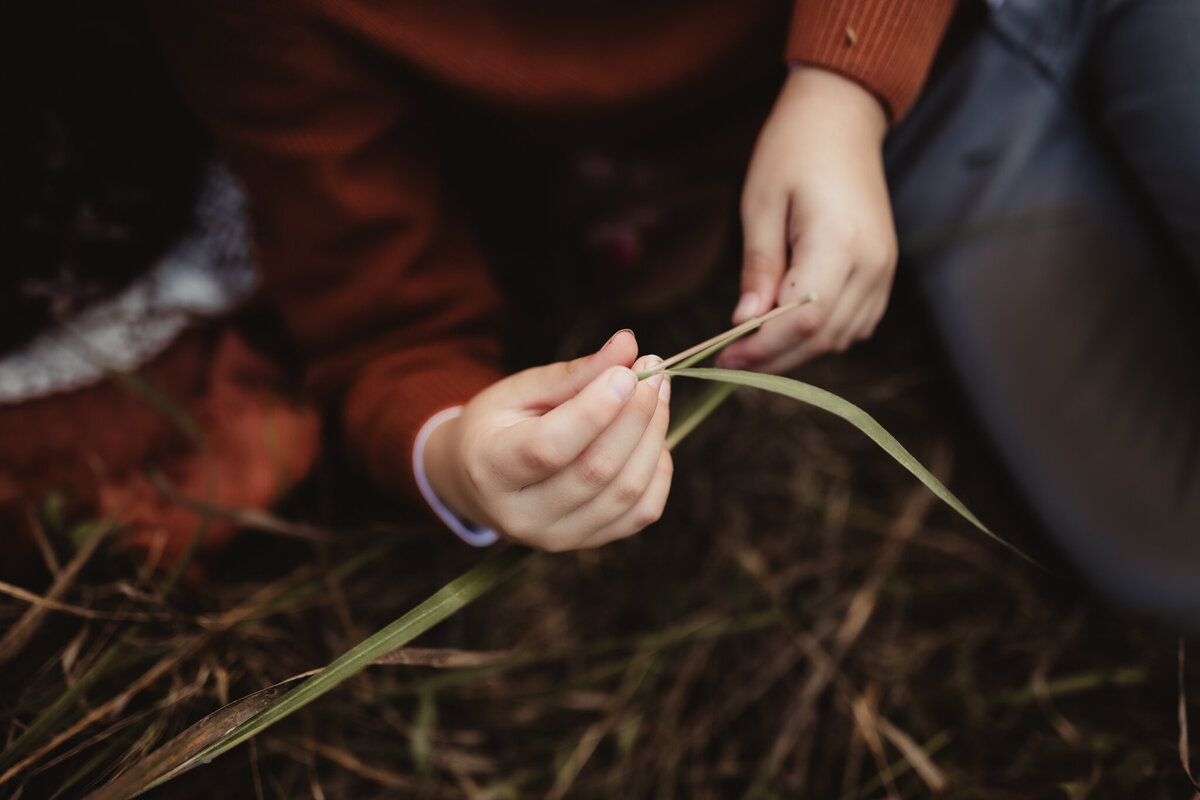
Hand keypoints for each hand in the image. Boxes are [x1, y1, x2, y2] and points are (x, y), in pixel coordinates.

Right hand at [422, 330, 672, 550]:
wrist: (475, 481)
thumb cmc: (496, 426)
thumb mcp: (519, 391)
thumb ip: (573, 374)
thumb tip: (628, 346)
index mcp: (489, 469)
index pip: (549, 447)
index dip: (595, 410)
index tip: (628, 371)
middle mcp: (522, 516)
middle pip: (597, 470)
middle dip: (636, 414)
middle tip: (652, 370)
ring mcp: (557, 538)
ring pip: (626, 491)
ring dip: (653, 436)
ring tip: (656, 393)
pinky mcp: (588, 543)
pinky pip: (642, 511)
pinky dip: (658, 469)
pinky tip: (651, 436)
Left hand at [717, 66, 896, 373]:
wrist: (842, 118)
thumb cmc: (792, 152)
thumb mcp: (760, 206)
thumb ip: (758, 269)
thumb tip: (743, 323)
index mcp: (839, 243)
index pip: (803, 320)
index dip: (763, 348)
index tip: (725, 357)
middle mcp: (872, 263)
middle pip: (823, 337)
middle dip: (775, 357)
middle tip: (730, 361)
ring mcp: (884, 269)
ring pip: (841, 337)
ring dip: (797, 351)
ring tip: (754, 347)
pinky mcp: (884, 270)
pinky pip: (856, 322)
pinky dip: (822, 335)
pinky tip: (788, 329)